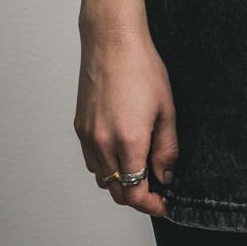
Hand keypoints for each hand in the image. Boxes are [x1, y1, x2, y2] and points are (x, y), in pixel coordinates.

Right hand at [74, 16, 178, 217]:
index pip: (135, 193)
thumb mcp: (166, 108)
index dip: (151, 205)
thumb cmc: (141, 67)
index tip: (164, 204)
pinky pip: (92, 160)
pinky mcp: (79, 127)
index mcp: (128, 141)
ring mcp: (88, 136)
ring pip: (102, 178)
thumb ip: (167, 148)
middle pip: (117, 192)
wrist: (112, 40)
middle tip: (157, 189)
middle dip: (138, 196)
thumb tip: (167, 175)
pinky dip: (106, 166)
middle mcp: (103, 144)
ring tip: (141, 167)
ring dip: (121, 182)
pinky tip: (121, 151)